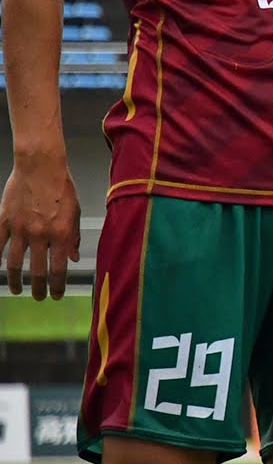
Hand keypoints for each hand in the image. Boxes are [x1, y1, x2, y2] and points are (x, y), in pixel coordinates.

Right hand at [0, 154, 82, 299]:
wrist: (40, 166)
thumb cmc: (62, 187)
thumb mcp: (75, 212)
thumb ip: (74, 237)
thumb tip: (74, 259)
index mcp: (62, 233)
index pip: (59, 269)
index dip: (57, 286)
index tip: (56, 295)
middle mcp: (41, 235)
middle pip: (38, 271)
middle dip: (39, 288)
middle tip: (39, 297)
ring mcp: (20, 229)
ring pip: (15, 264)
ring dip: (16, 281)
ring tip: (17, 290)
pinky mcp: (4, 221)